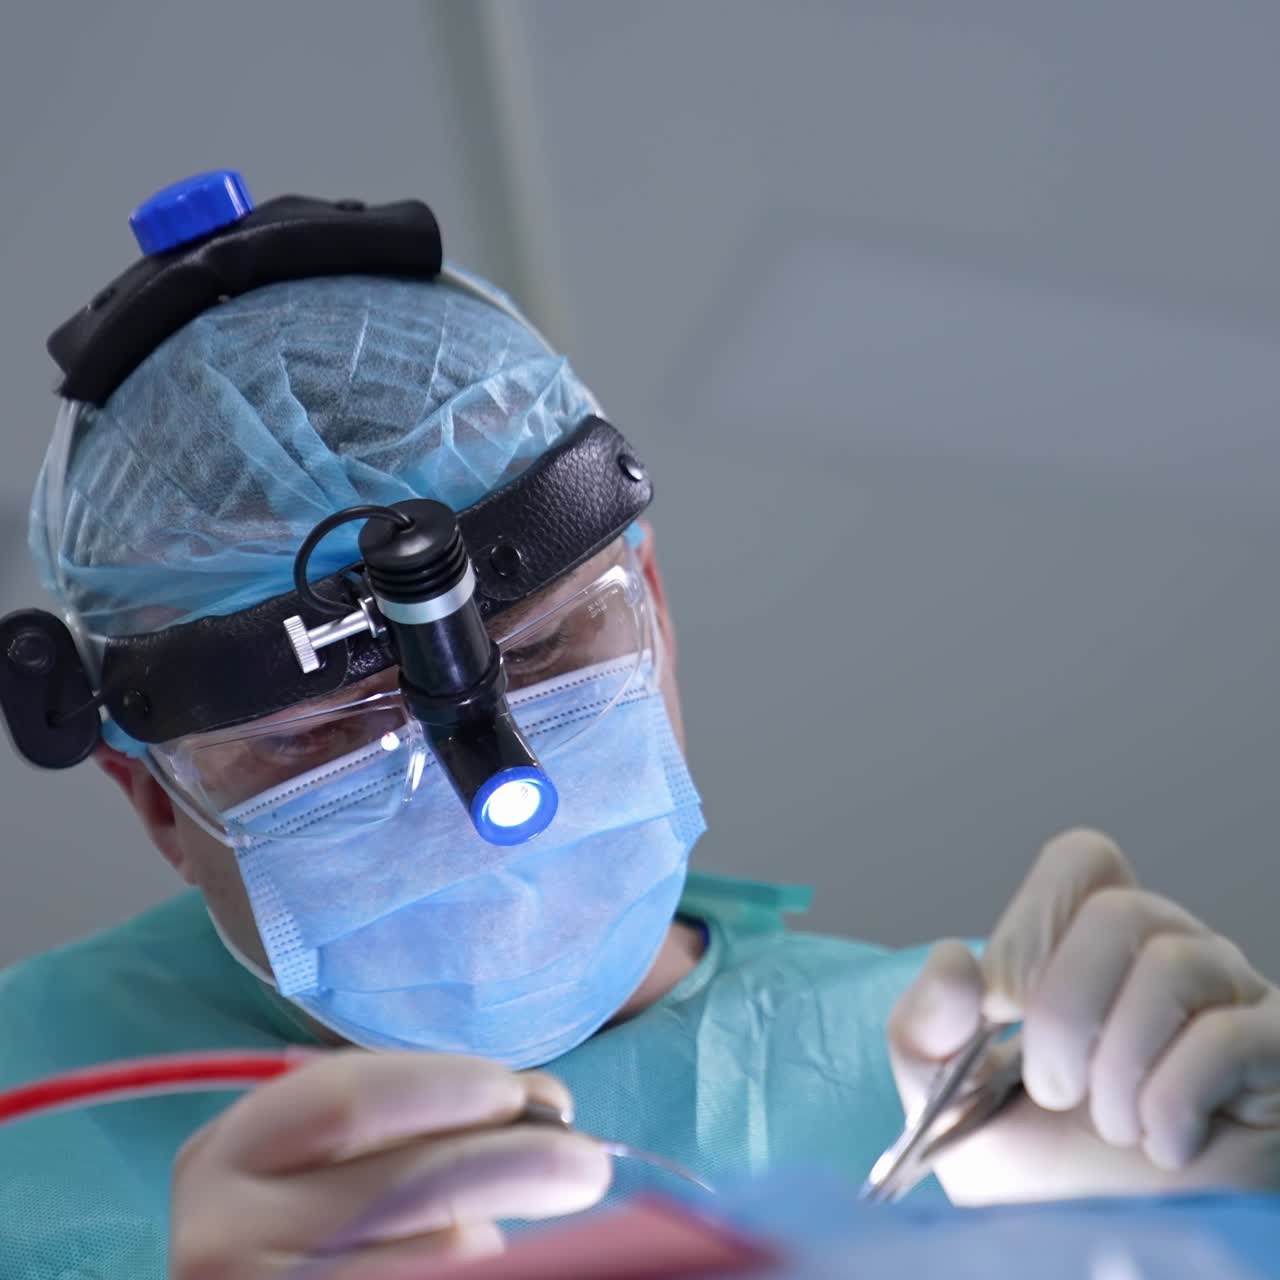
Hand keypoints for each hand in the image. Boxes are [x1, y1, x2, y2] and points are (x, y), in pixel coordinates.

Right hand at [169, 1050, 608, 1277]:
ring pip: (436, 1259)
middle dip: (516, 1163)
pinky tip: (499, 1258)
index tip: (529, 1094)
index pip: (349, 1101)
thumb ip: (426, 1110)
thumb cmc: (312, 1204)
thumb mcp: (335, 1147)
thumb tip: (548, 1106)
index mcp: (228, 1154)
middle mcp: (225, 1237)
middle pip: (406, 1185)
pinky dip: (481, 1268)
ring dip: (497, 1233)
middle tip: (587, 1162)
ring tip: (526, 1218)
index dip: (451, 1087)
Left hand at [888, 829, 1279, 1203]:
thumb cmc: (1053, 1184)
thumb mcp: (958, 1108)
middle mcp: (1172, 957)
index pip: (1081, 860)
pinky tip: (1164, 1146)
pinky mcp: (1277, 1058)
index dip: (1031, 926)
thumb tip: (953, 961)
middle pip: (1118, 909)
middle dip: (1065, 1008)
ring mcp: (1234, 1003)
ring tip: (1113, 1126)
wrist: (1123, 1265)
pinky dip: (1171, 1101)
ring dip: (1118, 1063)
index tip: (1000, 1010)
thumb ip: (925, 1032)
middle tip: (1053, 1088)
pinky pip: (1226, 1037)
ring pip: (1172, 962)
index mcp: (1095, 951)